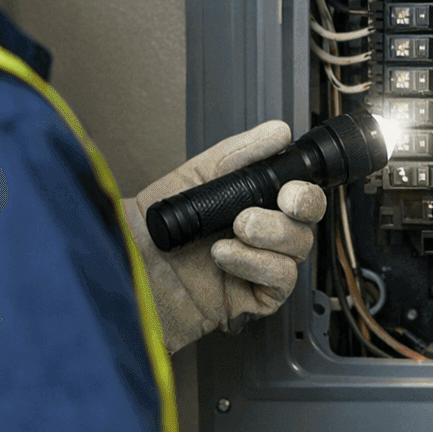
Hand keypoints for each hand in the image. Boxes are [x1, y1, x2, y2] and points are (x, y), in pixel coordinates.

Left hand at [121, 121, 326, 353]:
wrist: (125, 265)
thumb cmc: (153, 227)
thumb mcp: (196, 177)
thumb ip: (239, 153)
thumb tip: (278, 132)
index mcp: (253, 204)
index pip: (298, 195)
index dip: (305, 188)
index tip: (290, 184)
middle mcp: (261, 236)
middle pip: (307, 222)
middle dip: (302, 206)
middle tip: (283, 200)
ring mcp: (258, 268)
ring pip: (298, 249)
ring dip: (272, 234)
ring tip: (236, 227)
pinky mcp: (252, 299)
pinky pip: (279, 280)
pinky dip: (256, 263)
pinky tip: (225, 254)